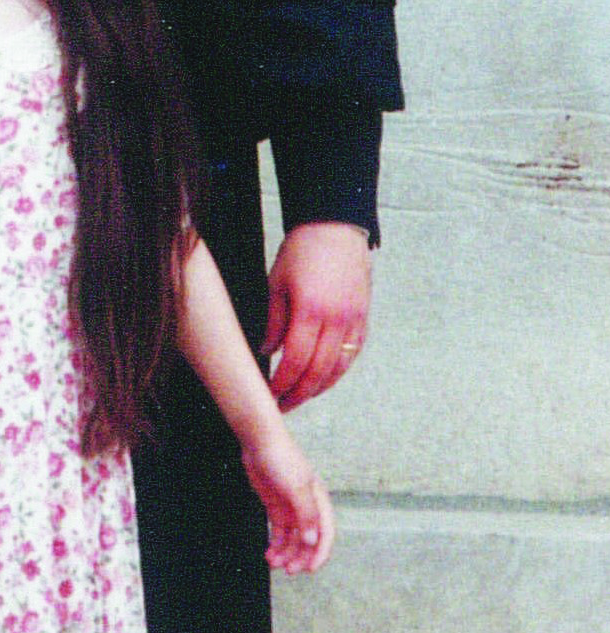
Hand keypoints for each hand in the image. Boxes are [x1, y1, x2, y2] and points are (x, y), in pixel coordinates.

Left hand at [241, 424, 334, 573]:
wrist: (259, 442)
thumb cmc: (281, 459)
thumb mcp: (296, 487)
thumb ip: (306, 515)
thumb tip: (312, 541)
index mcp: (319, 501)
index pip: (325, 533)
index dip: (320, 553)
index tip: (310, 569)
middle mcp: (307, 507)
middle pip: (308, 540)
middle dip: (299, 557)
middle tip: (288, 570)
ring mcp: (291, 508)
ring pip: (293, 539)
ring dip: (286, 554)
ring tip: (273, 563)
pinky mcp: (276, 507)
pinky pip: (279, 533)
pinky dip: (275, 545)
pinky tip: (269, 554)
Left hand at [264, 221, 370, 411]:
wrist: (335, 226)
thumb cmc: (302, 250)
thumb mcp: (276, 282)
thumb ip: (273, 320)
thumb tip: (267, 351)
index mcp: (311, 311)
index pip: (295, 361)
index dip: (282, 384)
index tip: (269, 395)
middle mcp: (337, 320)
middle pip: (318, 372)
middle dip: (298, 394)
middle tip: (282, 406)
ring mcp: (354, 321)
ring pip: (338, 368)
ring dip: (318, 388)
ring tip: (300, 397)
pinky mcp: (363, 318)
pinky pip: (352, 355)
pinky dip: (337, 371)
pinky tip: (323, 378)